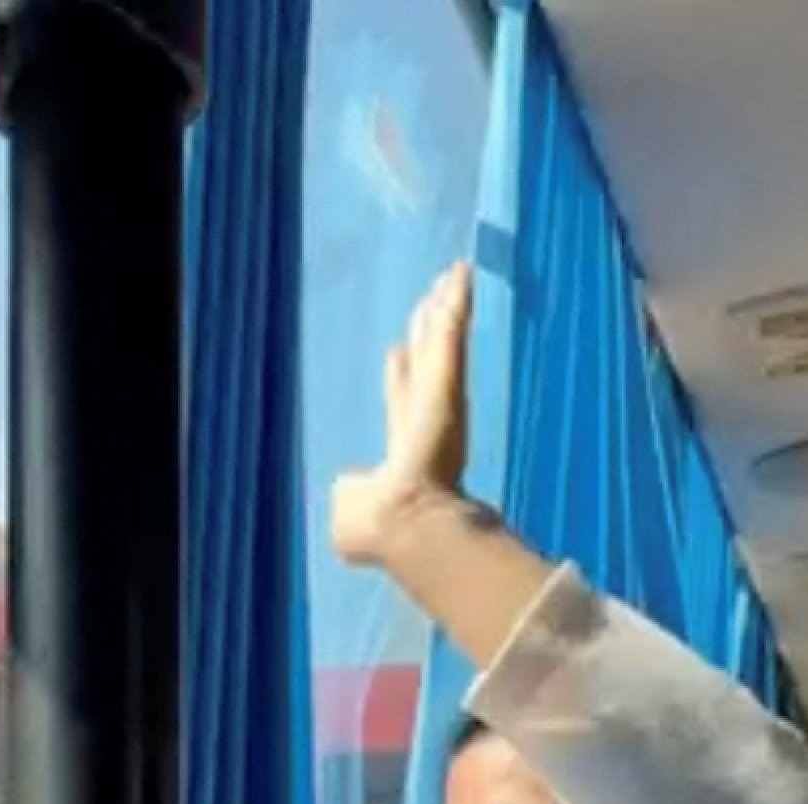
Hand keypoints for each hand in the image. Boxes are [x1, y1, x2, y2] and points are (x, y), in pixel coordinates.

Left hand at [328, 263, 478, 567]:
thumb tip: (348, 486)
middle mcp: (425, 415)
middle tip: (436, 295)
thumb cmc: (374, 528)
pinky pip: (451, 333)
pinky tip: (460, 273)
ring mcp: (440, 397)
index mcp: (403, 446)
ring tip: (453, 272)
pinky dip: (457, 303)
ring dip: (448, 305)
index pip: (401, 399)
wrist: (402, 524)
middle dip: (429, 329)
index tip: (397, 349)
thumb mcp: (352, 508)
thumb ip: (352, 493)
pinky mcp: (446, 384)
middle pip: (427, 359)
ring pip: (443, 339)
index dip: (400, 374)